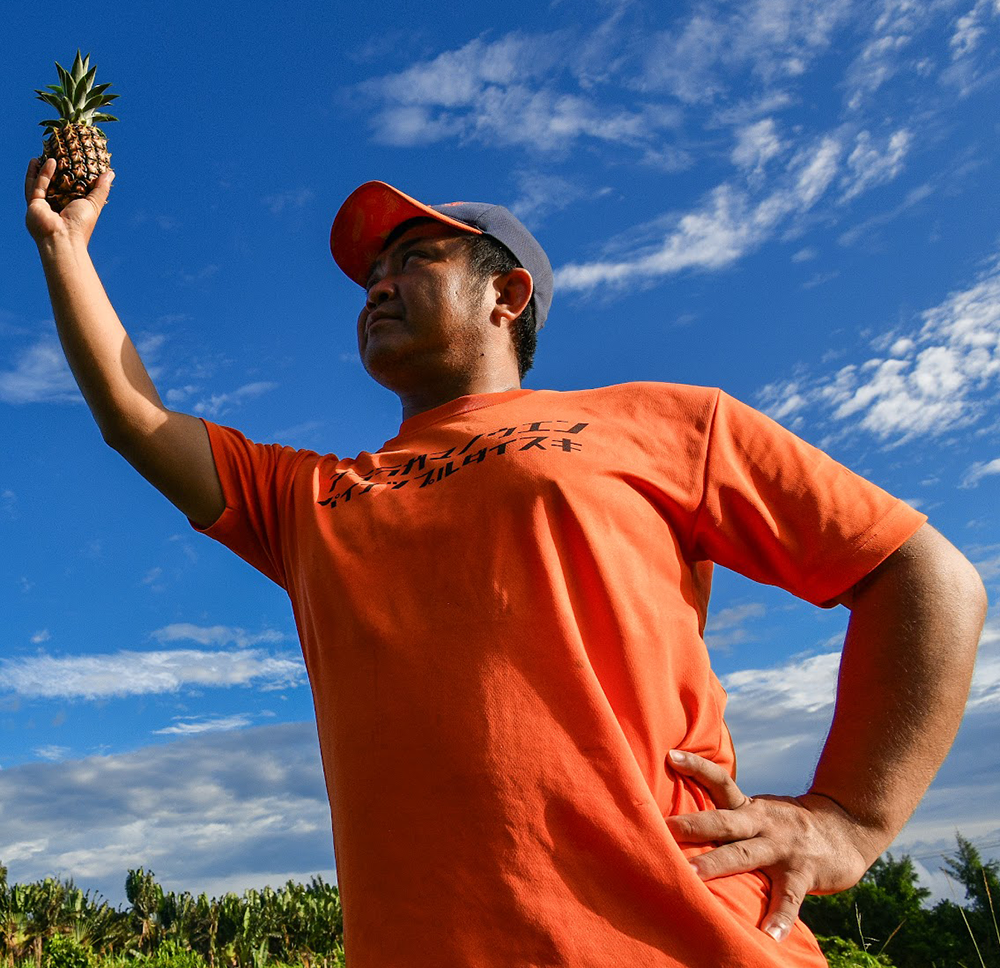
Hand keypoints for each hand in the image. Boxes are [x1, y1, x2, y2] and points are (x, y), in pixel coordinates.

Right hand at [25, 157, 114, 246]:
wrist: (63, 239)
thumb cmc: (80, 225)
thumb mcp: (94, 204)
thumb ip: (101, 188)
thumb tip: (110, 173)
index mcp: (70, 210)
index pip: (71, 191)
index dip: (72, 178)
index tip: (75, 163)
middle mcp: (56, 208)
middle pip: (54, 187)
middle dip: (55, 173)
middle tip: (59, 156)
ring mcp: (44, 207)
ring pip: (41, 185)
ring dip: (44, 170)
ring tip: (48, 155)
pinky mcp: (34, 204)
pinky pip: (36, 186)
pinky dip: (42, 174)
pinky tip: (49, 161)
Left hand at [665, 750, 873, 942]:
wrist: (846, 829)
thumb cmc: (788, 825)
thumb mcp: (759, 812)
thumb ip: (729, 816)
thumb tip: (683, 824)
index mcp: (749, 808)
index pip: (720, 781)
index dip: (697, 767)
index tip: (670, 755)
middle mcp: (762, 823)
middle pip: (723, 821)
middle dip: (694, 825)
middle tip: (665, 829)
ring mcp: (782, 848)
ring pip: (745, 855)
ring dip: (717, 864)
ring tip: (691, 876)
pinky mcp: (803, 873)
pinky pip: (790, 897)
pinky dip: (780, 917)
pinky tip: (769, 936)